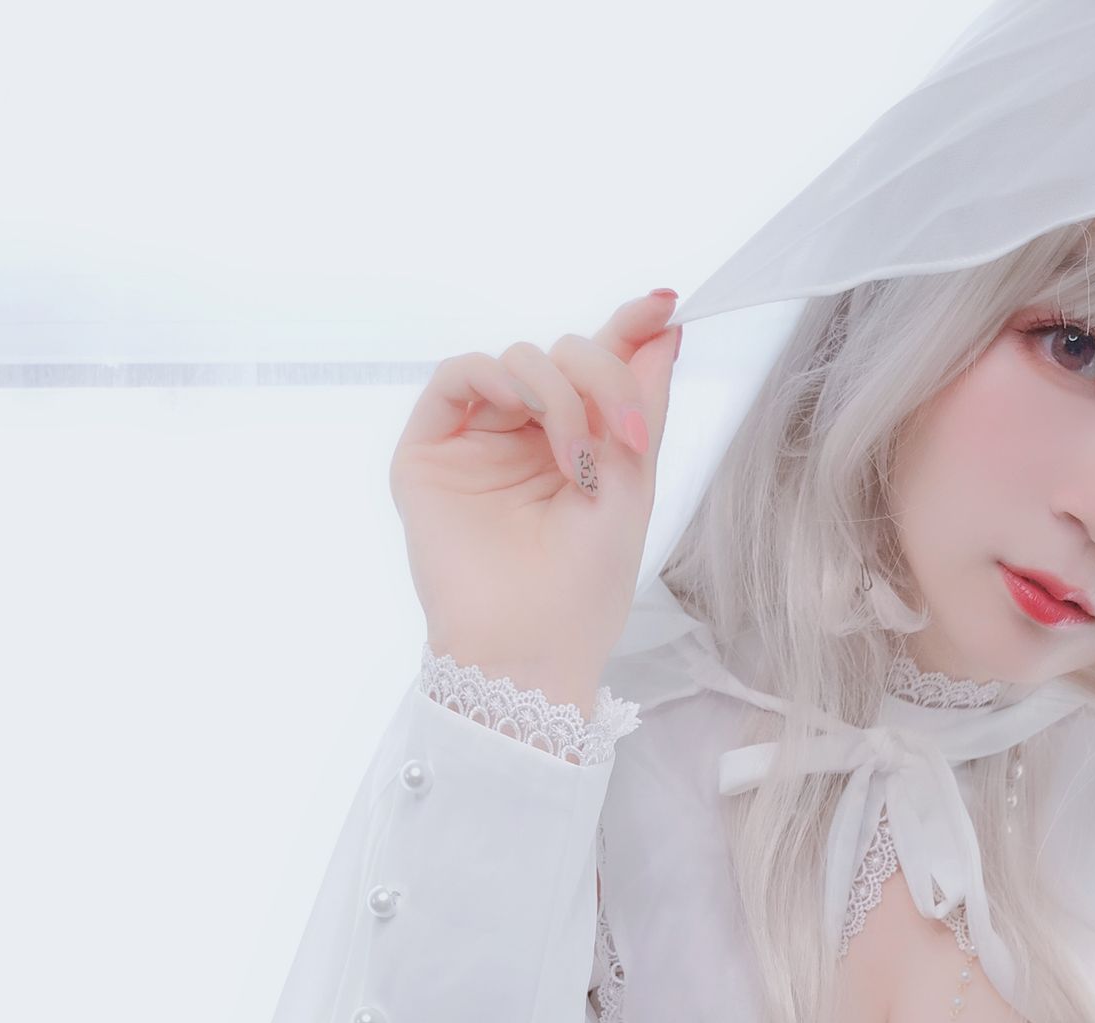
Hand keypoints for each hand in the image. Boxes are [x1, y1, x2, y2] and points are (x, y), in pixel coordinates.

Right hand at [389, 288, 682, 703]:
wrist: (531, 644)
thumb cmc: (584, 586)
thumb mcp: (634, 484)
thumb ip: (642, 402)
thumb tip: (664, 326)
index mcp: (577, 449)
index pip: (597, 371)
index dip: (627, 331)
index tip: (662, 306)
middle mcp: (525, 440)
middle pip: (563, 357)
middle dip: (602, 379)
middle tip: (625, 435)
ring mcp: (477, 443)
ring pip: (518, 360)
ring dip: (557, 394)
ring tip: (577, 461)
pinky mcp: (430, 452)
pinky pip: (460, 375)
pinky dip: (498, 379)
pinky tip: (525, 417)